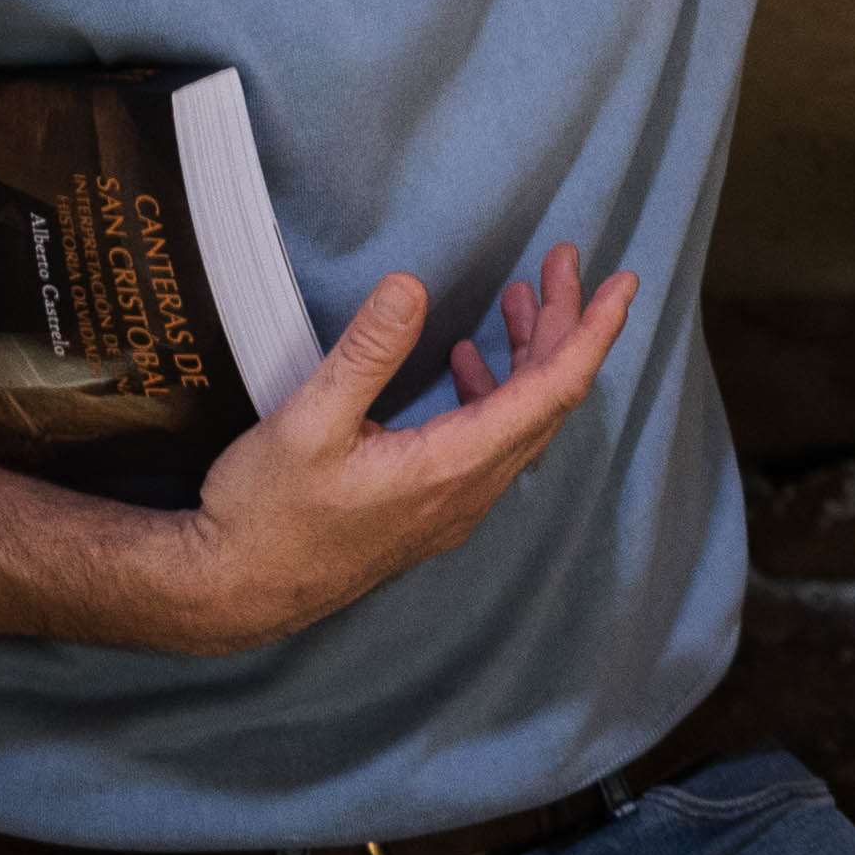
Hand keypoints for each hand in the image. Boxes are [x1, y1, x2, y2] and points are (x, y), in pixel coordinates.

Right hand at [168, 246, 633, 651]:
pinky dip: (493, 392)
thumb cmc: (264, 514)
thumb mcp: (306, 422)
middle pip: (546, 400)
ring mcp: (452, 505)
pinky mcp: (429, 509)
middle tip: (560, 262)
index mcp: (452, 465)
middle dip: (561, 325)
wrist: (232, 593)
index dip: (591, 331)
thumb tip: (411, 286)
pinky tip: (464, 361)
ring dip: (527, 356)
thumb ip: (365, 352)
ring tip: (520, 297)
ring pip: (520, 421)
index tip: (622, 284)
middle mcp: (469, 490)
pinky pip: (489, 443)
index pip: (553, 390)